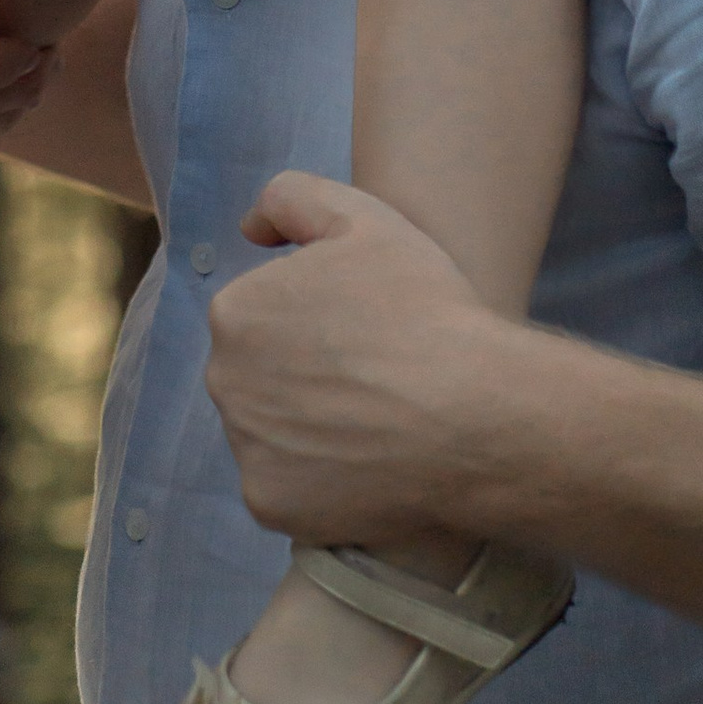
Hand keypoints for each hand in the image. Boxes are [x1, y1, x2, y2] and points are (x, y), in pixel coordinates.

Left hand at [204, 171, 527, 547]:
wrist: (479, 417)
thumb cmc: (425, 310)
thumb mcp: (363, 218)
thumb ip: (291, 198)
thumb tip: (250, 229)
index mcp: (235, 312)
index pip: (263, 317)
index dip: (318, 321)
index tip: (364, 332)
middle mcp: (223, 380)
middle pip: (259, 376)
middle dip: (303, 376)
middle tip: (373, 380)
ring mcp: (246, 448)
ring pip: (272, 433)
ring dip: (308, 430)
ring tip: (376, 425)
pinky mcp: (270, 505)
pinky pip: (287, 489)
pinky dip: (319, 483)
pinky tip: (367, 467)